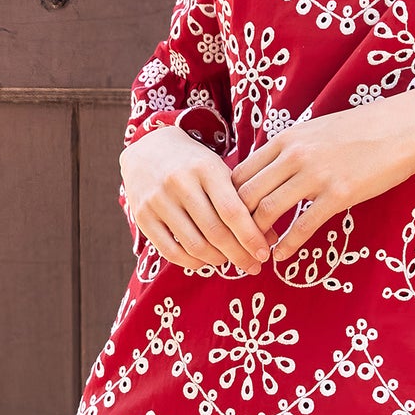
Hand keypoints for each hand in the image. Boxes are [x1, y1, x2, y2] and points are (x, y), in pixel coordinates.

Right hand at [121, 125, 272, 272]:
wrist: (149, 148)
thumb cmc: (194, 164)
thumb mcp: (220, 172)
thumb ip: (244, 202)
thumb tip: (270, 239)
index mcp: (205, 168)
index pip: (232, 211)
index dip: (250, 237)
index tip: (263, 253)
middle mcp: (179, 183)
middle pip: (215, 232)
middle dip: (239, 254)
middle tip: (253, 265)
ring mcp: (158, 200)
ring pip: (195, 245)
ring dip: (218, 260)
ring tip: (230, 260)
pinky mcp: (143, 216)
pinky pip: (170, 251)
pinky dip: (193, 262)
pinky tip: (205, 260)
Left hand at [229, 93, 414, 262]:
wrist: (405, 127)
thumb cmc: (362, 129)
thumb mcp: (317, 131)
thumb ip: (291, 150)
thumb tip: (271, 173)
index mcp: (286, 139)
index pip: (241, 173)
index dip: (230, 200)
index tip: (233, 218)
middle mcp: (294, 155)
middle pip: (246, 194)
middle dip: (237, 223)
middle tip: (239, 241)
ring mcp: (315, 175)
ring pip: (268, 210)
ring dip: (258, 236)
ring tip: (258, 250)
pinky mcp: (338, 194)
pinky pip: (303, 225)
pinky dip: (287, 244)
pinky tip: (282, 257)